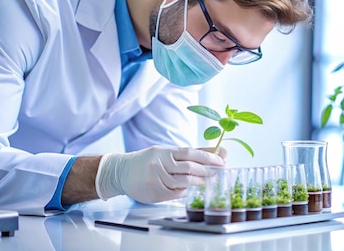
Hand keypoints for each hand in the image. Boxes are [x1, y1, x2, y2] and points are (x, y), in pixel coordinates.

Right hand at [95, 145, 224, 203]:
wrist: (121, 172)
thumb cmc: (149, 160)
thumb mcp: (168, 152)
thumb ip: (193, 152)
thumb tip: (219, 151)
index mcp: (165, 151)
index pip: (191, 153)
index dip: (208, 157)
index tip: (222, 160)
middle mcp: (160, 163)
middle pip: (189, 168)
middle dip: (207, 171)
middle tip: (219, 173)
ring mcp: (157, 179)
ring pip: (184, 182)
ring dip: (199, 182)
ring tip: (208, 181)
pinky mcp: (155, 193)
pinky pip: (176, 193)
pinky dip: (186, 191)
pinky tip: (191, 189)